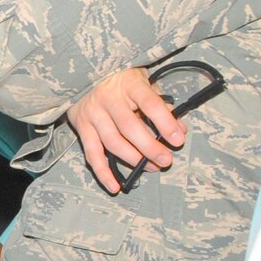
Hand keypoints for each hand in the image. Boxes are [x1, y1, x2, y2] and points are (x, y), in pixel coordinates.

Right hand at [67, 67, 184, 194]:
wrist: (82, 73)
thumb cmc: (121, 80)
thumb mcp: (143, 83)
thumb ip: (162, 105)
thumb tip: (179, 130)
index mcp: (128, 84)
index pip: (149, 103)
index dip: (164, 122)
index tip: (178, 140)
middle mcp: (107, 98)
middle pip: (129, 127)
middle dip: (149, 147)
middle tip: (166, 160)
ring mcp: (92, 114)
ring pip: (112, 142)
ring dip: (133, 159)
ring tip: (151, 167)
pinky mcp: (81, 127)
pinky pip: (92, 154)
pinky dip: (103, 172)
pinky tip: (115, 186)